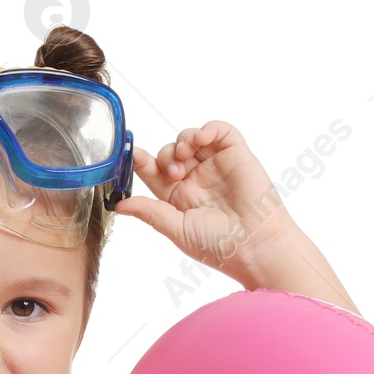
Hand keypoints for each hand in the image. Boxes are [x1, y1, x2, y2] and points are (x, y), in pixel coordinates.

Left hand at [112, 121, 301, 283]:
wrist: (253, 244)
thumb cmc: (217, 245)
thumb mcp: (176, 229)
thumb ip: (150, 212)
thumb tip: (119, 206)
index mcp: (177, 197)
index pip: (154, 172)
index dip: (141, 162)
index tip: (131, 155)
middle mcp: (195, 179)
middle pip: (169, 152)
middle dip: (165, 157)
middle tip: (174, 173)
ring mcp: (215, 165)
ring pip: (190, 138)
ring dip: (182, 142)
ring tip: (185, 159)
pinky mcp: (236, 154)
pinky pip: (219, 130)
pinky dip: (207, 129)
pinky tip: (200, 141)